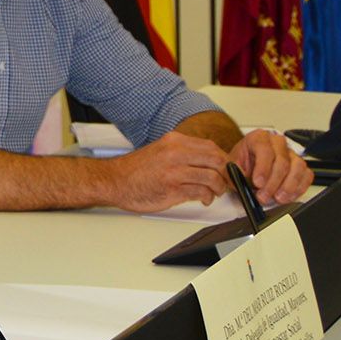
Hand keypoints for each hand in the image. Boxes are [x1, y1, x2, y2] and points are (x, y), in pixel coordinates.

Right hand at [108, 131, 229, 212]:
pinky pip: (201, 192)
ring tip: (213, 192)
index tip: (226, 170)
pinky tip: (203, 199)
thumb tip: (209, 161)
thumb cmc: (136, 170)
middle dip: (226, 174)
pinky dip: (207, 198)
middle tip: (225, 182)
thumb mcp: (161, 151)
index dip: (224, 161)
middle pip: (216, 160)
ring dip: (218, 188)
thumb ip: (183, 153)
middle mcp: (174, 152)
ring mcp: (173, 170)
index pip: (211, 147)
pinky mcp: (172, 188)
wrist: (114, 181)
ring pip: (212, 177)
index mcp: (173, 141)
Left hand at [231, 130, 313, 205]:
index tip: (258, 183)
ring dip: (288, 186)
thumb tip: (239, 178)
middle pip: (282, 161)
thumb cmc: (241, 165)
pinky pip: (307, 175)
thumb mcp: (231, 167)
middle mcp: (277, 143)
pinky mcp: (301, 165)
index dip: (263, 168)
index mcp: (258, 138)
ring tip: (277, 198)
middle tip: (264, 196)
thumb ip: (234, 172)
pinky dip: (299, 188)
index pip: (265, 150)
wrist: (248, 168)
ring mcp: (291, 153)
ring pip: (297, 167)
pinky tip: (288, 196)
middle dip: (273, 183)